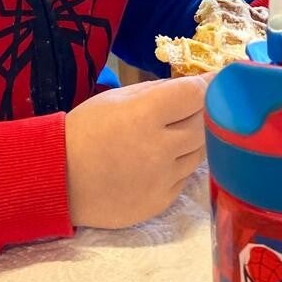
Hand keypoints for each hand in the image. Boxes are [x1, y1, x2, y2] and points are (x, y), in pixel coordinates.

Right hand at [66, 74, 208, 228]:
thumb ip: (159, 91)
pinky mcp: (160, 202)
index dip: (212, 84)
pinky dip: (180, 166)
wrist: (58, 179)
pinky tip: (163, 160)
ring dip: (195, 139)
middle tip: (202, 104)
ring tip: (178, 132)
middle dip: (207, 110)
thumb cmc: (86, 130)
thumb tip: (194, 86)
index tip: (223, 78)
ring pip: (200, 152)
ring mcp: (163, 179)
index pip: (197, 94)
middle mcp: (160, 148)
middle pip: (206, 124)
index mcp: (146, 114)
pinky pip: (184, 178)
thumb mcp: (118, 98)